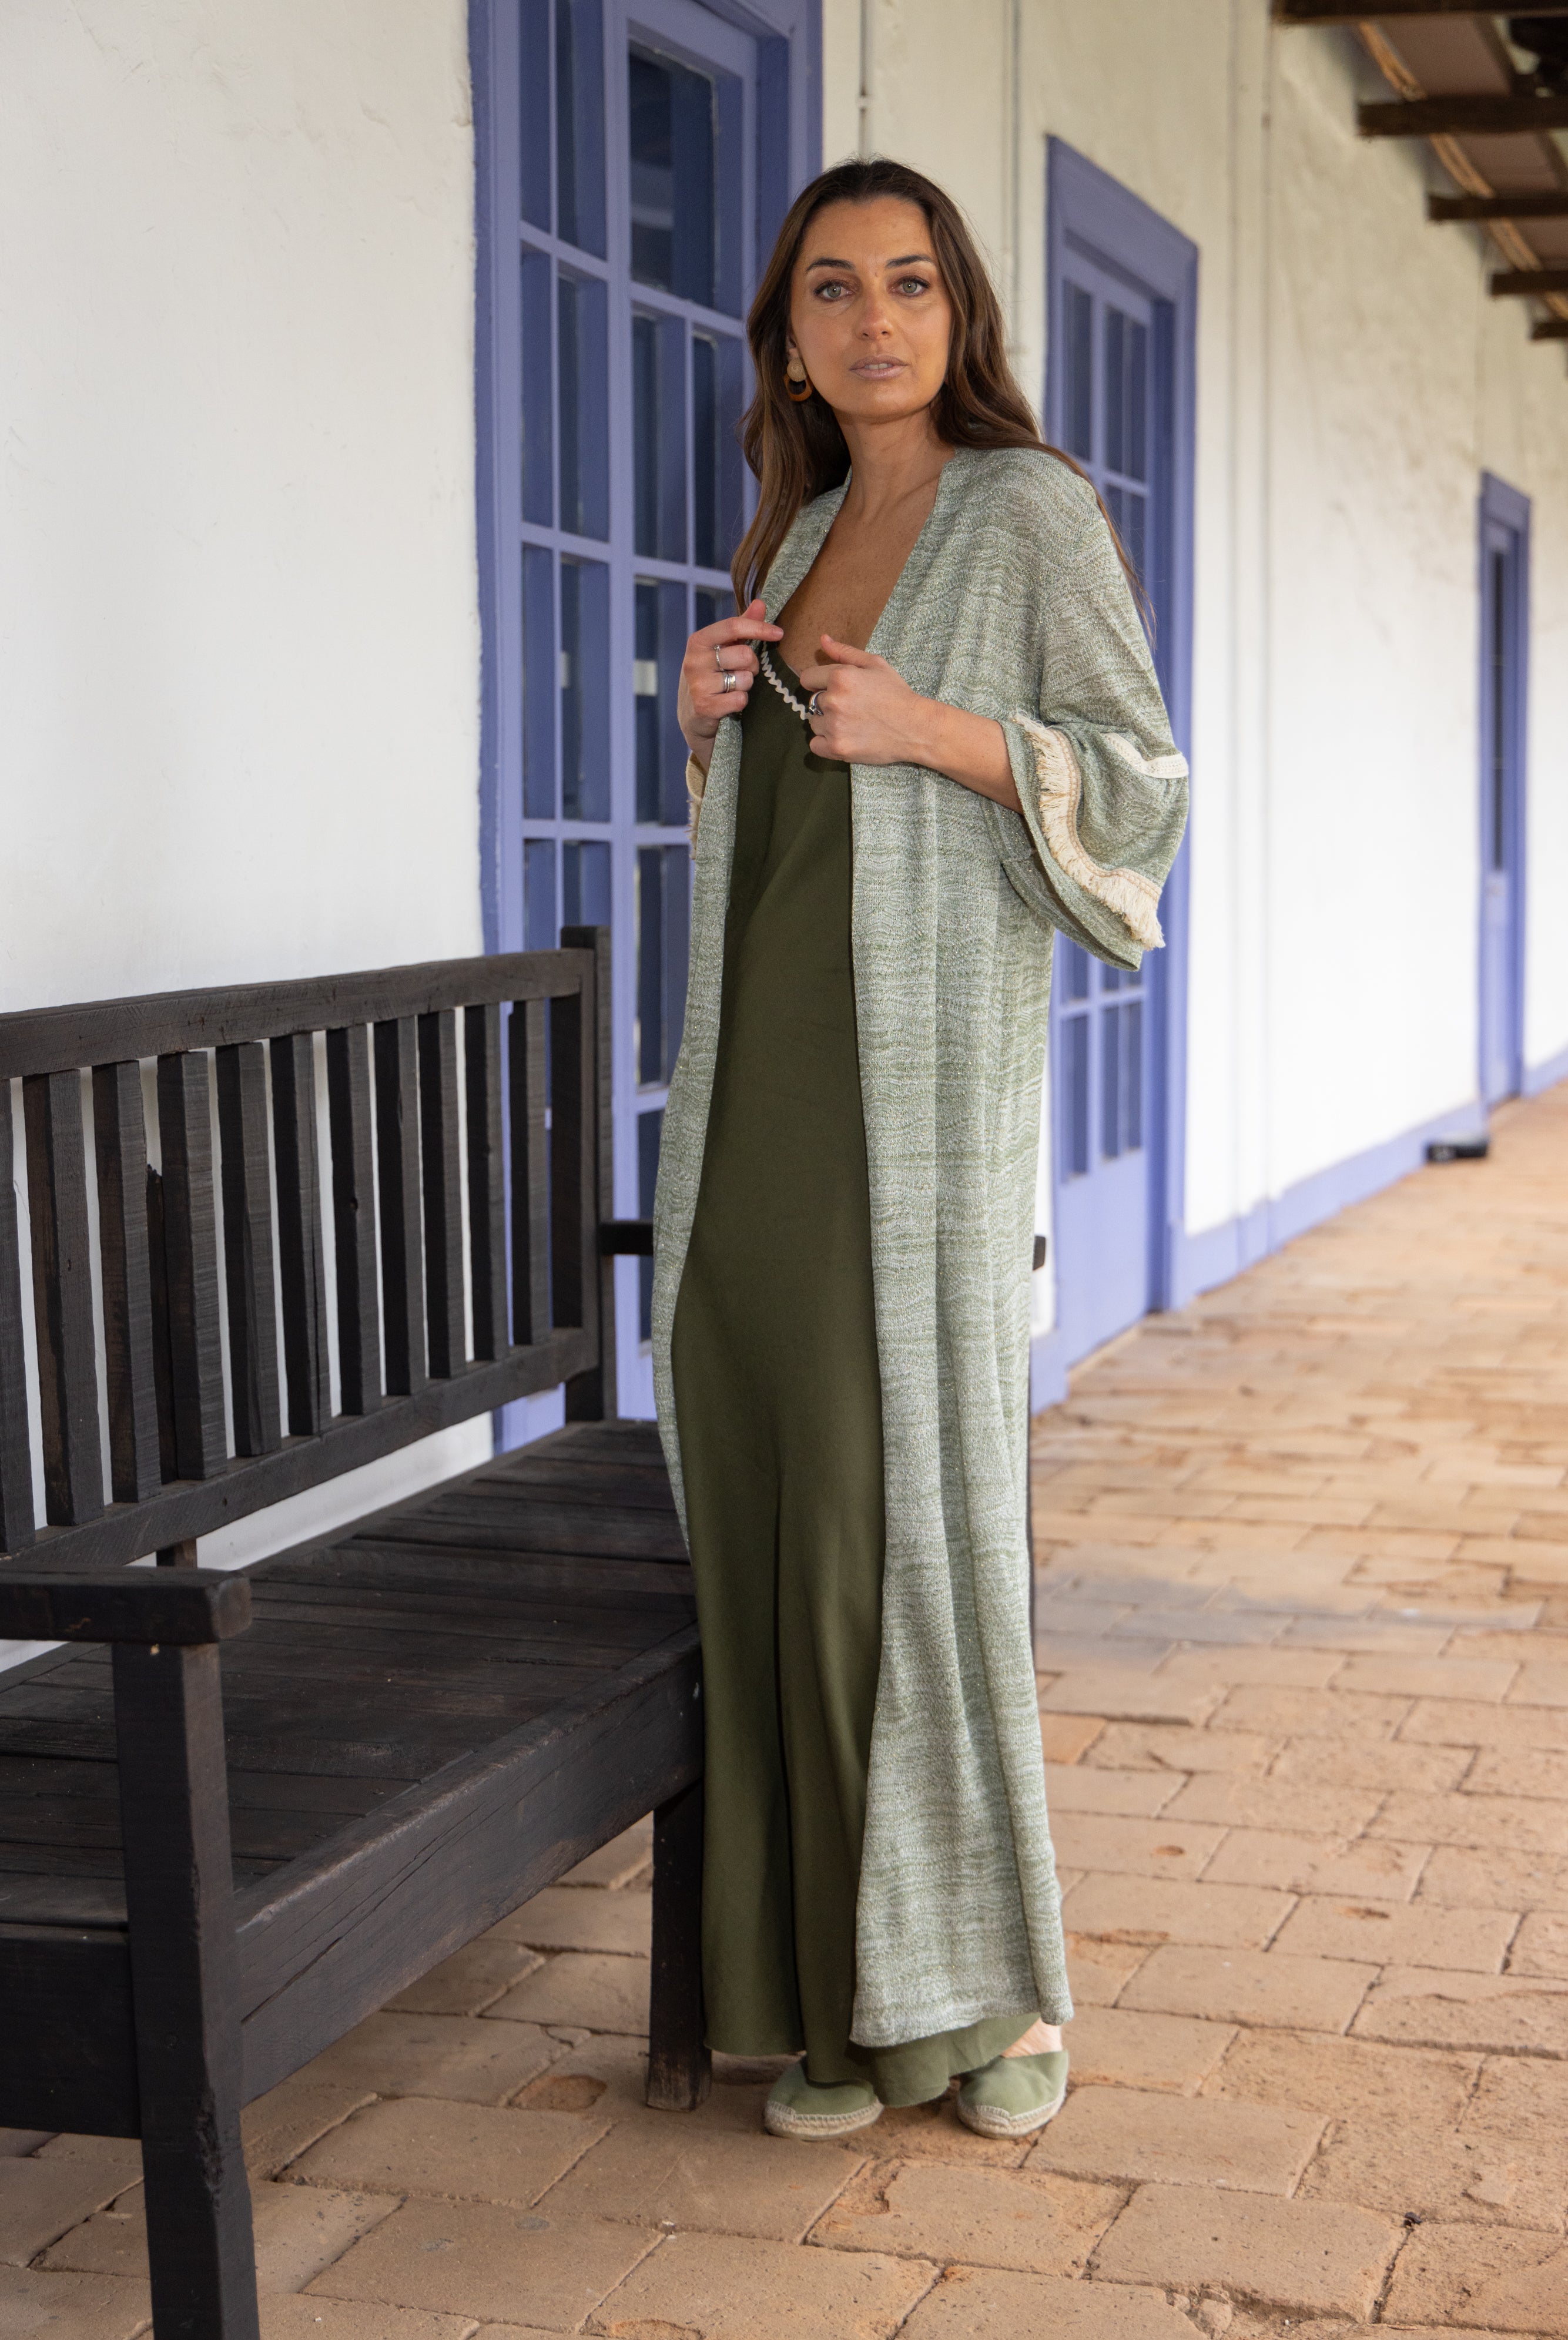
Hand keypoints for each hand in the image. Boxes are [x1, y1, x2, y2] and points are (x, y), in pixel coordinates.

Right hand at [678, 599, 782, 766]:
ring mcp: (698, 684)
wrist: (693, 717)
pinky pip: (740, 699)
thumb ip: (741, 628)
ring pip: (744, 679)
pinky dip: (740, 702)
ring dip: (746, 685)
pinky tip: (729, 704)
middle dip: (752, 665)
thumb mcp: (721, 650)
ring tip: (732, 689)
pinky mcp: (705, 707)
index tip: (779, 633)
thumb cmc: (711, 678)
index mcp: (698, 641)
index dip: (759, 628)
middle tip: (743, 672)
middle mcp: (695, 661)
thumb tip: (760, 603)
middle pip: (744, 654)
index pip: (733, 626)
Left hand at [797, 635, 1019, 808]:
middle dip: (827, 704)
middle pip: (812, 702)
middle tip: (851, 708)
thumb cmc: (896, 694)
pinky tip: (844, 737)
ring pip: (814, 723)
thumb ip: (845, 652)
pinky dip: (826, 743)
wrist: (915, 727)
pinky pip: (815, 745)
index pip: (807, 679)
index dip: (819, 683)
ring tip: (851, 723)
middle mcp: (833, 700)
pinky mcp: (837, 748)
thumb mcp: (875, 664)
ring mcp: (834, 726)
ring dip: (826, 724)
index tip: (834, 690)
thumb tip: (822, 639)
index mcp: (839, 676)